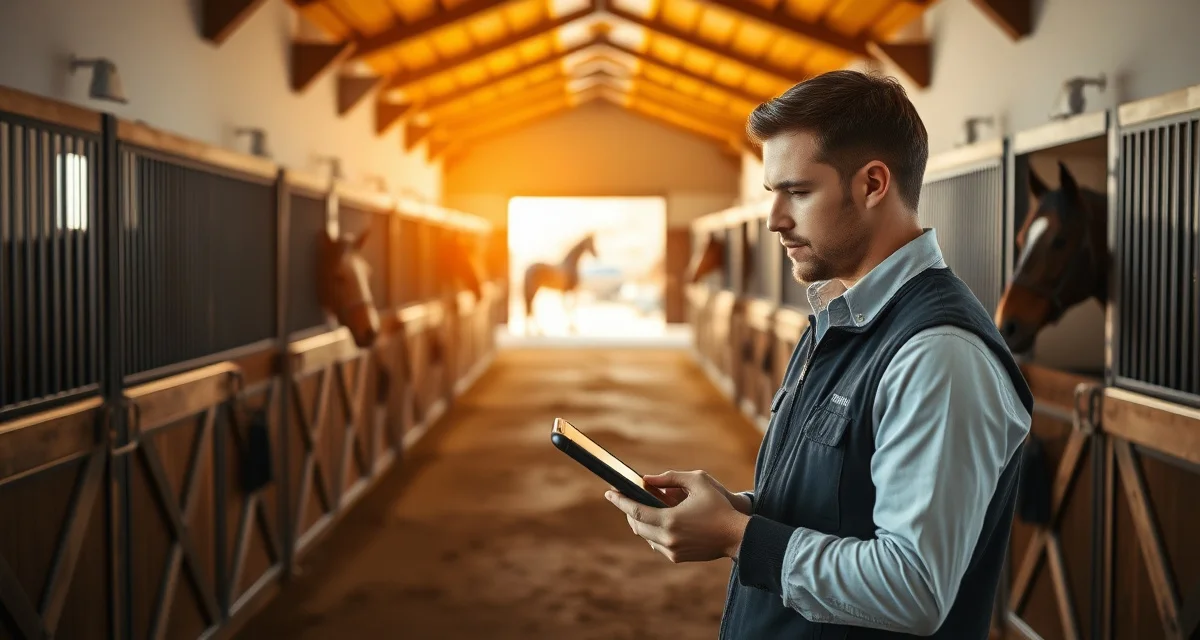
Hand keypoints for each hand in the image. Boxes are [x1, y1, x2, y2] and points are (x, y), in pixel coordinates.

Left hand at [605, 470, 750, 562]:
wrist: (737, 536)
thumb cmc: (719, 505)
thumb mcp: (698, 481)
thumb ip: (670, 478)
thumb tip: (647, 479)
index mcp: (670, 519)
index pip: (635, 510)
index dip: (620, 501)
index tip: (608, 493)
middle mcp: (667, 538)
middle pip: (636, 524)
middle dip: (629, 511)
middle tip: (625, 498)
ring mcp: (671, 550)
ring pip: (644, 536)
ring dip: (640, 522)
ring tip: (642, 508)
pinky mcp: (677, 558)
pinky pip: (655, 544)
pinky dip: (652, 532)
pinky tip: (657, 522)